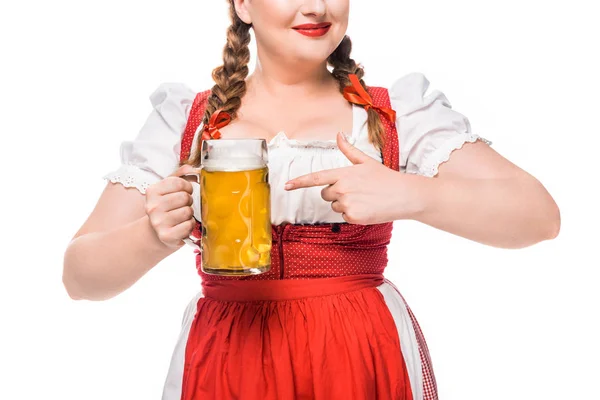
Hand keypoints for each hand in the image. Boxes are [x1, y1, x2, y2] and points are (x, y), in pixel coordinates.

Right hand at [145, 164, 196, 248]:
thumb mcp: (169, 189)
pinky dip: (190, 226)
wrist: (156, 231)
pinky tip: (183, 225)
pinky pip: (188, 226)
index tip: (186, 191)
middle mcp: (153, 206)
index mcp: (152, 191)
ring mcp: (158, 222)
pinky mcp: (166, 235)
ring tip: (183, 216)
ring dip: (189, 214)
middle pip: (184, 197)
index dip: (187, 187)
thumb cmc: (167, 207)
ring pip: (187, 211)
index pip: (178, 182)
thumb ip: (181, 175)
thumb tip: (194, 168)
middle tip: (184, 205)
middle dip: (188, 201)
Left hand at [284, 132, 418, 223]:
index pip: (316, 178)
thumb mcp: (366, 162)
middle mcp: (342, 189)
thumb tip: (339, 135)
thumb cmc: (385, 178)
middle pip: (325, 195)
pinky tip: (367, 208)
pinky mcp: (353, 217)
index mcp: (343, 174)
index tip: (286, 185)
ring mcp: (347, 204)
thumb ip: (349, 151)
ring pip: (335, 207)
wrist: (404, 196)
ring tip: (364, 199)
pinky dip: (354, 214)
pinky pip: (344, 217)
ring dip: (346, 205)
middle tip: (356, 191)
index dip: (299, 182)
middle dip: (335, 194)